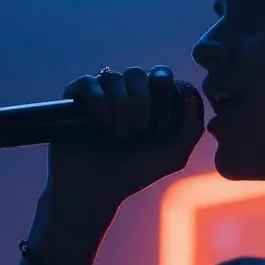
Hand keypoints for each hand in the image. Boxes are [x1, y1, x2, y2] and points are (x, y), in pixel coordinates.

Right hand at [45, 65, 203, 211]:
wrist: (95, 190)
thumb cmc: (134, 174)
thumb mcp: (172, 157)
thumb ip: (190, 131)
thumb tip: (191, 97)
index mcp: (148, 104)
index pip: (158, 74)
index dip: (162, 78)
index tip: (163, 90)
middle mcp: (123, 96)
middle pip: (136, 74)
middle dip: (141, 99)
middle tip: (138, 129)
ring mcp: (98, 97)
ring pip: (112, 77)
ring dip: (121, 103)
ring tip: (119, 132)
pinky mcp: (74, 102)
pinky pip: (87, 82)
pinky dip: (98, 98)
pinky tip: (102, 121)